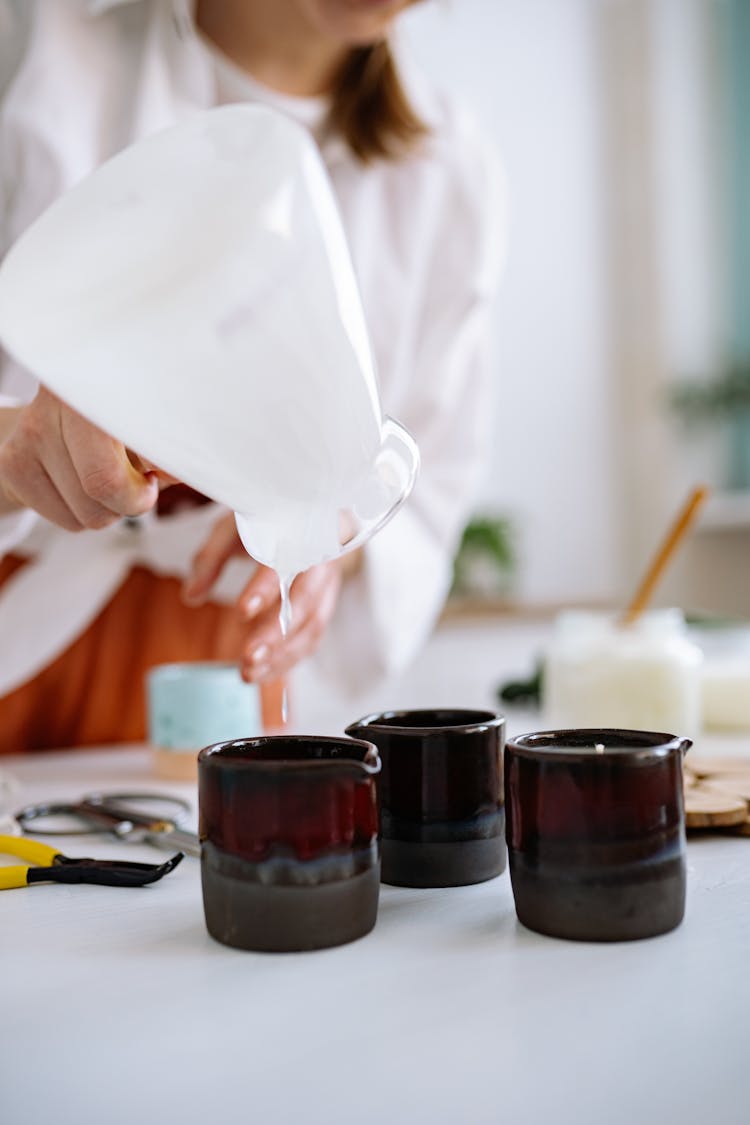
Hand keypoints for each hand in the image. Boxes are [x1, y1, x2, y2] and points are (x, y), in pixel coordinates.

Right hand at [0, 387, 158, 528]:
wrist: (60, 419)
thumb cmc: (121, 426)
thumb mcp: (154, 431)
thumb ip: (170, 452)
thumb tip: (178, 473)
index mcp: (103, 381)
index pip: (131, 442)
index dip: (151, 474)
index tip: (151, 479)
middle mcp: (61, 398)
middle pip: (103, 485)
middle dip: (131, 501)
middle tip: (137, 484)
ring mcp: (31, 430)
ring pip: (88, 513)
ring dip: (108, 509)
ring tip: (104, 477)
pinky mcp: (12, 462)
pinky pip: (69, 521)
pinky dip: (84, 515)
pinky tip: (80, 483)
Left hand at [183, 512, 343, 681]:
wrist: (306, 515)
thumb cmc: (268, 520)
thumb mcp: (233, 528)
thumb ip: (211, 560)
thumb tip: (190, 596)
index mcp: (298, 533)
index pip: (284, 562)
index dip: (265, 588)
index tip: (242, 611)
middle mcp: (320, 560)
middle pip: (305, 602)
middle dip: (276, 635)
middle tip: (247, 659)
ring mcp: (328, 585)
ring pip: (313, 626)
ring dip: (283, 655)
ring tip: (250, 674)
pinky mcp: (325, 604)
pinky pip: (313, 636)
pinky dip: (290, 658)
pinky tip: (266, 671)